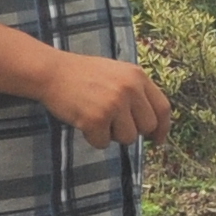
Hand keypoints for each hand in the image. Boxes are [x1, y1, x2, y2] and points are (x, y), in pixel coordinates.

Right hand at [36, 48, 168, 148]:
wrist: (52, 72)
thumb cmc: (84, 75)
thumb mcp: (117, 74)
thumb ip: (137, 93)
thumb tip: (154, 127)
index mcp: (137, 76)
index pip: (163, 107)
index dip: (163, 127)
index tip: (158, 139)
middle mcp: (129, 89)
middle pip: (148, 127)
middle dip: (133, 131)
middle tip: (113, 123)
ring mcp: (114, 104)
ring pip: (128, 138)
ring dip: (112, 135)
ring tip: (96, 117)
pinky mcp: (96, 119)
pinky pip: (104, 143)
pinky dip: (93, 138)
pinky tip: (83, 121)